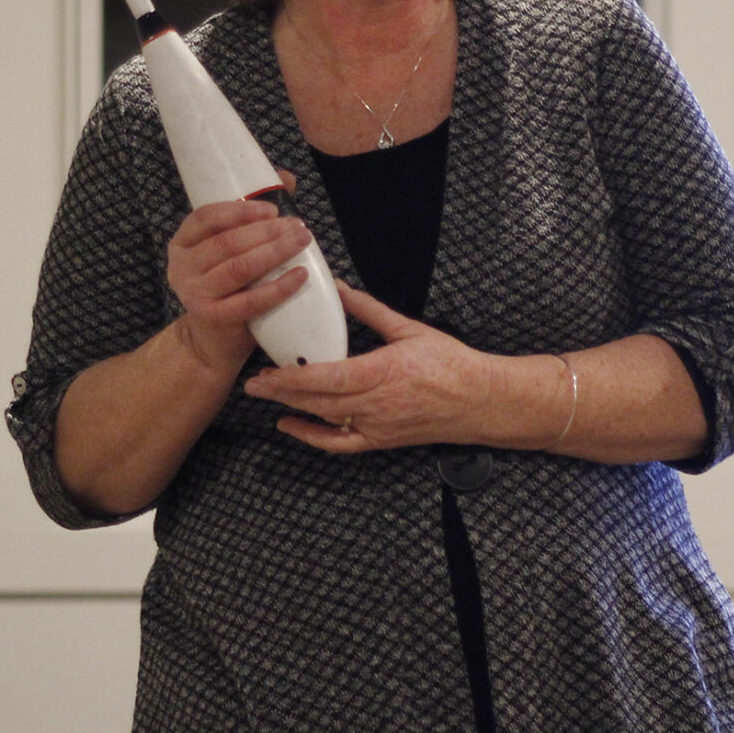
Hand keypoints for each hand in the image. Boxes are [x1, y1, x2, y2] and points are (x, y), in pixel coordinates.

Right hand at [166, 176, 310, 372]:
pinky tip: (299, 275)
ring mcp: (194, 293)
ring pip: (239, 267)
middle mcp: (182, 266)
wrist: (211, 342)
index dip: (241, 211)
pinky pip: (250, 300)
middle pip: (227, 242)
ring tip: (302, 241)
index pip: (206, 217)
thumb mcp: (231, 251)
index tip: (273, 209)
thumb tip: (286, 177)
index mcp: (182, 243)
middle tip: (298, 226)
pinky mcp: (212, 317)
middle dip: (267, 231)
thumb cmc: (227, 289)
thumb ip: (252, 217)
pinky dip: (277, 287)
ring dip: (274, 252)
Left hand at [244, 284, 493, 452]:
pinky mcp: (380, 440)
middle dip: (281, 393)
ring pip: (324, 420)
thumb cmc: (449, 363)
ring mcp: (377, 426)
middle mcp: (377, 404)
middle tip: (253, 383)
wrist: (480, 401)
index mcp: (383, 372)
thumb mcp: (409, 329)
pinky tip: (290, 424)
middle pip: (318, 402)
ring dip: (292, 408)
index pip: (327, 379)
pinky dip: (311, 436)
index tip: (266, 372)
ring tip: (266, 394)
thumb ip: (369, 311)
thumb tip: (339, 289)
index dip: (292, 378)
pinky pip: (339, 444)